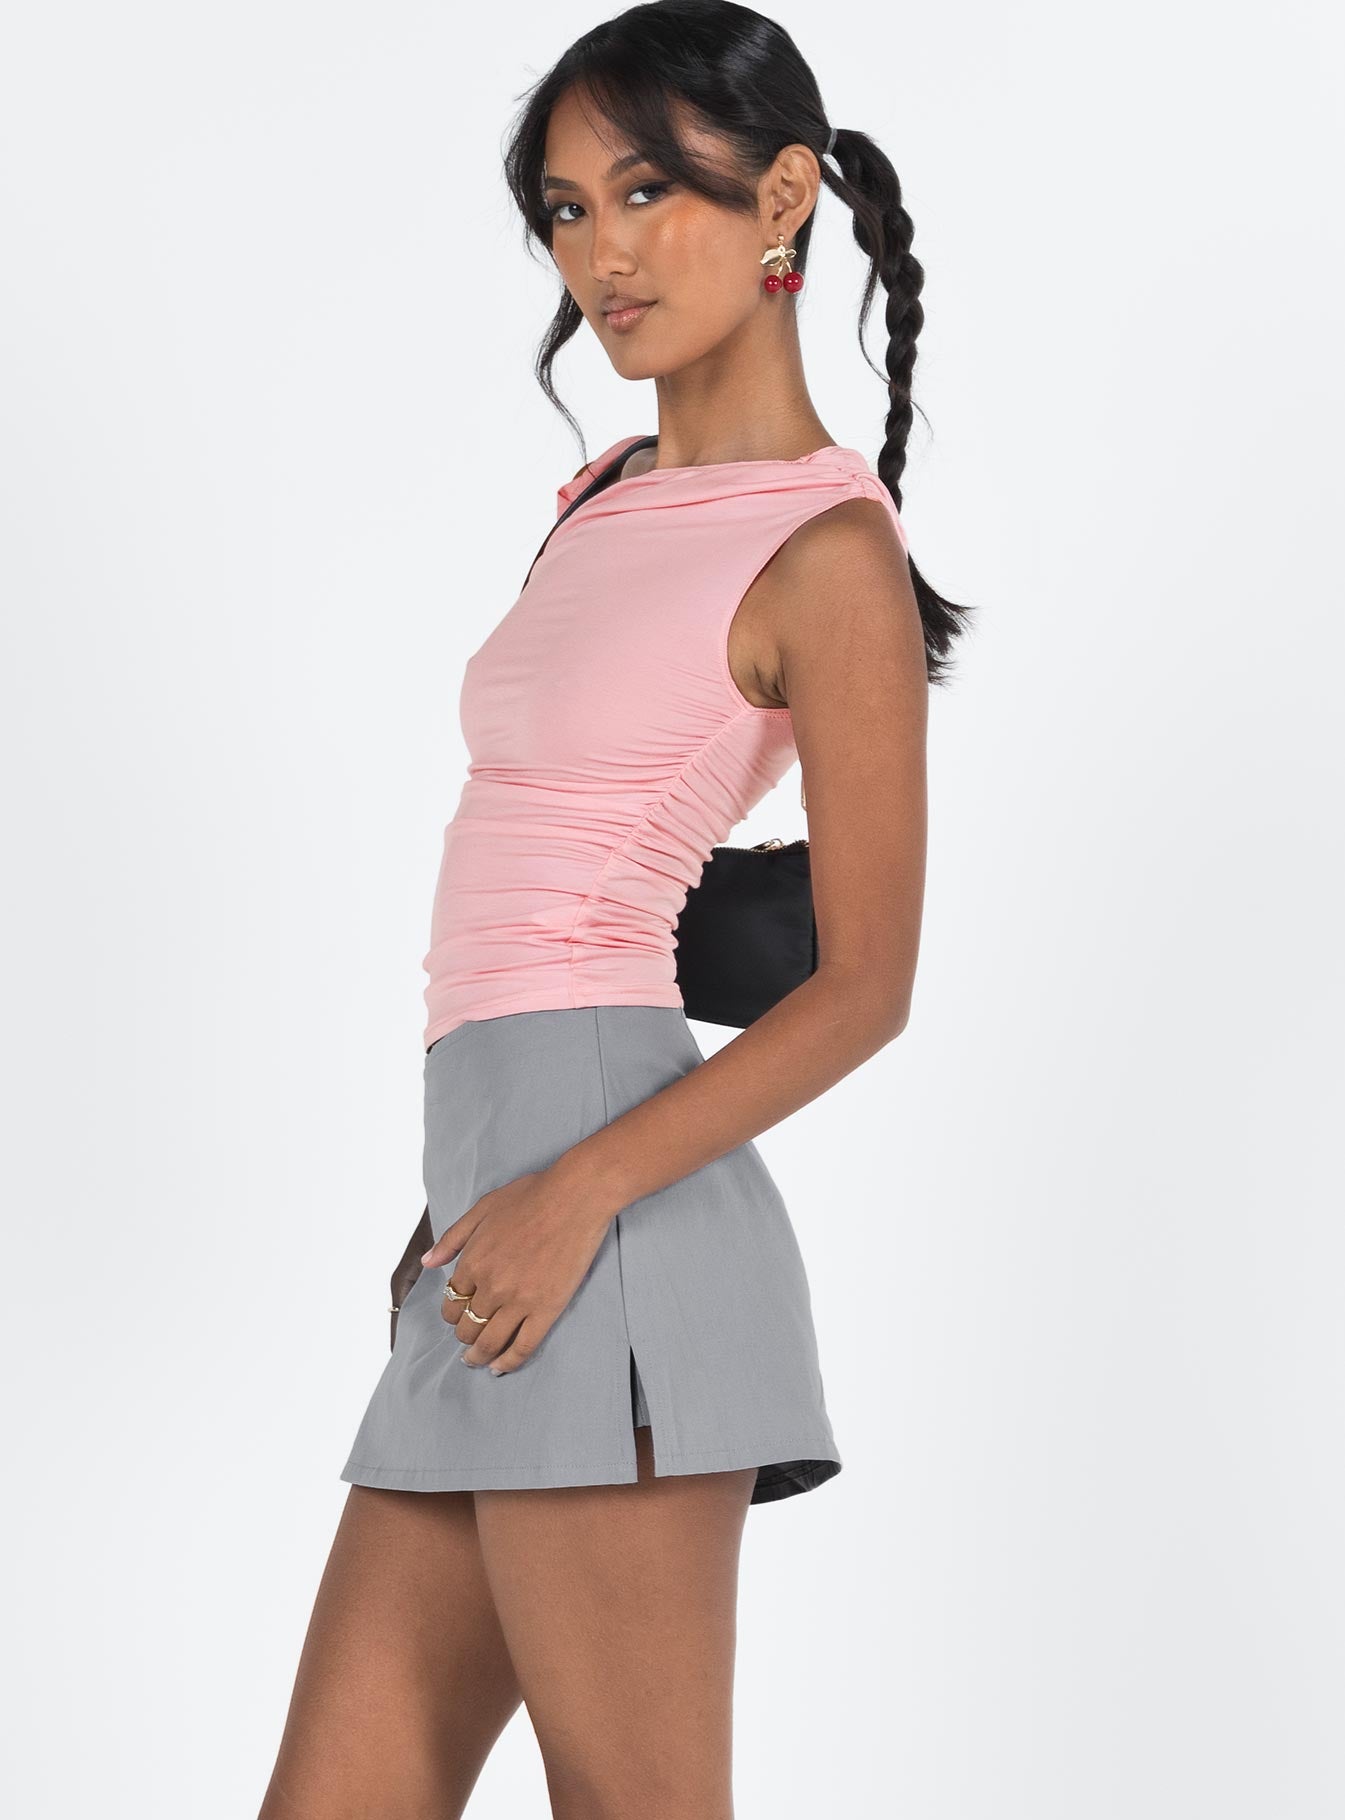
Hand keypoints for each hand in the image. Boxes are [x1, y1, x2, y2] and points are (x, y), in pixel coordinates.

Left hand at [418, 1167, 614, 1374]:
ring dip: (479, 1357)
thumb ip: (452, 1238)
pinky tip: (501, 1367)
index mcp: (473, 1262)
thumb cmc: (530, 1196)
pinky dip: (508, 1362)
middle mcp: (491, 1286)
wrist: (575, 1197)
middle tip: (469, 1340)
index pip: (452, 1303)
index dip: (452, 1313)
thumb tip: (427, 1262)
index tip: (458, 1316)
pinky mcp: (546, 1309)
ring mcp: (519, 1301)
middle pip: (467, 1327)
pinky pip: (523, 1347)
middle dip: (464, 1336)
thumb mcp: (482, 1209)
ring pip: (490, 1342)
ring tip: (477, 1361)